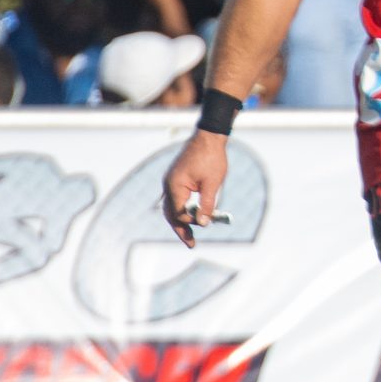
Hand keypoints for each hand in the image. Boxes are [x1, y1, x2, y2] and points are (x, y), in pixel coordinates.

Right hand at [161, 131, 227, 247]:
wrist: (209, 137)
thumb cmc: (212, 158)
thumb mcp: (212, 184)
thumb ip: (207, 204)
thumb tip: (203, 223)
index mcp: (174, 186)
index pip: (178, 212)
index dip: (189, 222)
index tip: (203, 226)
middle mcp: (168, 185)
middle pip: (170, 213)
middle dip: (180, 229)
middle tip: (191, 245)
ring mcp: (170, 182)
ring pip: (171, 207)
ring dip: (181, 220)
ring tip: (190, 236)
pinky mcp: (176, 179)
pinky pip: (176, 199)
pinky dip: (182, 209)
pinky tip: (191, 217)